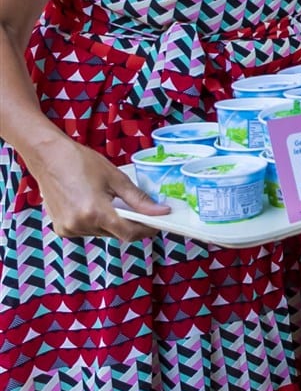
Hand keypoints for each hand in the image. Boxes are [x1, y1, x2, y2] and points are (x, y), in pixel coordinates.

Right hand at [30, 137, 166, 240]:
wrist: (48, 157)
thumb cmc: (81, 162)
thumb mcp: (116, 178)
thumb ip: (139, 199)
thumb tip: (161, 211)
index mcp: (95, 212)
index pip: (129, 233)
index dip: (147, 230)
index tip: (157, 224)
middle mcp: (80, 224)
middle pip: (117, 234)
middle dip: (131, 224)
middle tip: (138, 209)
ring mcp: (68, 228)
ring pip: (103, 233)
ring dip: (112, 223)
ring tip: (110, 202)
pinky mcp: (61, 228)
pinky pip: (88, 231)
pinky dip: (96, 223)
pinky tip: (93, 206)